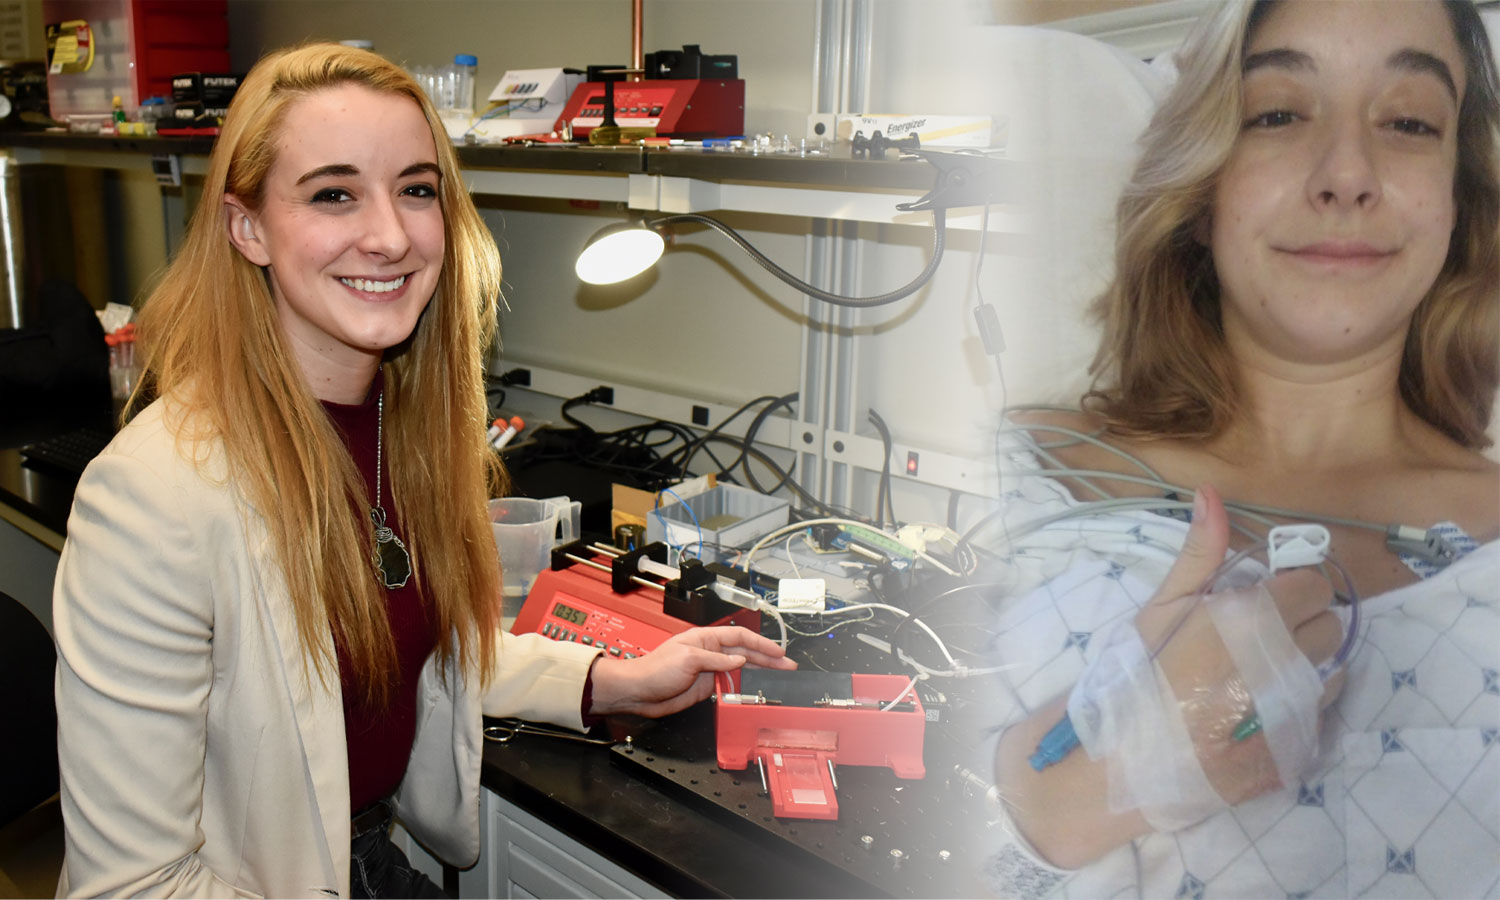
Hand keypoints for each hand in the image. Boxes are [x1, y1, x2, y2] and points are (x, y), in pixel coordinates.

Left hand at [586, 625, 796, 717]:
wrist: (639, 692)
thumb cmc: (655, 669)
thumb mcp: (689, 659)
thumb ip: (717, 660)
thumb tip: (740, 659)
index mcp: (705, 639)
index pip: (740, 637)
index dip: (762, 643)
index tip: (778, 651)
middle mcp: (710, 653)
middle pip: (745, 653)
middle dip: (768, 658)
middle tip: (787, 665)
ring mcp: (709, 670)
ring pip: (742, 669)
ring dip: (760, 673)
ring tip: (779, 677)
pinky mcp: (707, 687)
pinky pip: (731, 685)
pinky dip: (745, 688)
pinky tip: (756, 690)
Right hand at [994, 484, 1346, 868]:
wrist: (1114, 765)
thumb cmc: (1132, 678)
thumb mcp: (1159, 610)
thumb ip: (1198, 554)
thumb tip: (1210, 492)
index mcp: (1250, 621)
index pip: (1312, 585)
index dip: (1288, 589)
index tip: (1261, 600)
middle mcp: (1283, 664)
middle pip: (1329, 626)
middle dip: (1299, 625)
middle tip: (1253, 639)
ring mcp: (1293, 714)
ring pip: (1333, 673)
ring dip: (1306, 668)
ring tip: (1255, 680)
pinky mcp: (1295, 754)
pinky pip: (1320, 717)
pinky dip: (1299, 710)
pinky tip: (1256, 715)